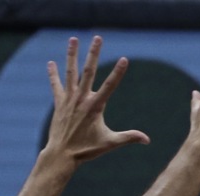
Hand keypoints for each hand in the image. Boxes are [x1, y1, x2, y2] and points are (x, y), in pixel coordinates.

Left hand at [44, 35, 149, 163]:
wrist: (62, 154)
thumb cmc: (87, 149)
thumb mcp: (110, 143)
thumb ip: (129, 138)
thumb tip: (147, 140)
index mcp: (95, 107)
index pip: (110, 86)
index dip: (118, 72)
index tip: (124, 59)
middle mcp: (81, 99)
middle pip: (89, 71)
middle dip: (94, 53)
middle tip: (98, 38)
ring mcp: (69, 99)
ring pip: (71, 72)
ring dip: (72, 55)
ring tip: (74, 39)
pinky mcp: (59, 103)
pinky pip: (56, 85)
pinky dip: (54, 74)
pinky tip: (51, 62)